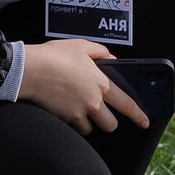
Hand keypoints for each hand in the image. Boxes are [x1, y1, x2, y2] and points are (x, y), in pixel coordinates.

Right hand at [18, 39, 148, 134]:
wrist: (30, 69)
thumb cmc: (54, 56)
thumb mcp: (81, 46)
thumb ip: (100, 52)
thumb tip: (111, 58)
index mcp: (101, 83)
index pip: (126, 104)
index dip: (138, 115)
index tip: (144, 122)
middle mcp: (93, 101)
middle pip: (110, 124)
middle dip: (107, 122)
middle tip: (100, 115)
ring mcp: (79, 112)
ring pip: (90, 128)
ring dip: (87, 122)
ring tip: (76, 108)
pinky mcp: (64, 119)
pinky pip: (72, 127)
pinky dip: (70, 122)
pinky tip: (63, 109)